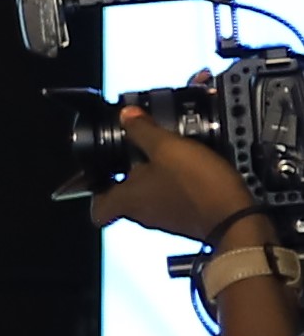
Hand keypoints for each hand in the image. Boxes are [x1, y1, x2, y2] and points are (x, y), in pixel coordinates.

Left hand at [100, 117, 268, 246]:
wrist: (238, 218)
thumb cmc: (198, 186)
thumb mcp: (167, 147)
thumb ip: (143, 130)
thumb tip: (126, 115)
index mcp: (127, 200)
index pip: (98, 209)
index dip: (97, 193)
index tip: (102, 176)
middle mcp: (143, 214)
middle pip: (126, 197)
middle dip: (132, 175)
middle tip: (141, 154)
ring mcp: (166, 219)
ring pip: (152, 196)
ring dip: (158, 177)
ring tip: (170, 156)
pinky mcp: (189, 219)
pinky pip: (176, 200)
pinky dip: (179, 186)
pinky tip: (193, 169)